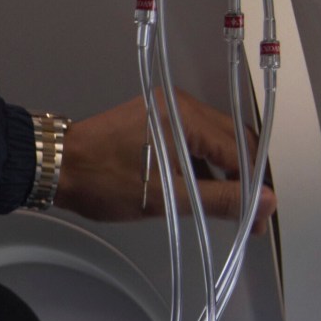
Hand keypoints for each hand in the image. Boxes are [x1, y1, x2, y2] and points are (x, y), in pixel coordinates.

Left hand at [52, 95, 274, 223]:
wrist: (55, 168)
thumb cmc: (101, 180)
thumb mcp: (167, 197)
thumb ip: (220, 200)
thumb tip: (264, 204)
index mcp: (184, 115)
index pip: (239, 149)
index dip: (253, 185)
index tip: (261, 215)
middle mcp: (179, 105)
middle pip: (232, 140)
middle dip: (244, 178)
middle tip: (252, 215)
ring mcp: (166, 111)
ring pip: (214, 143)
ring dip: (225, 174)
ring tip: (232, 210)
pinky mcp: (155, 122)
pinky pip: (193, 143)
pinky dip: (203, 167)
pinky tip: (205, 194)